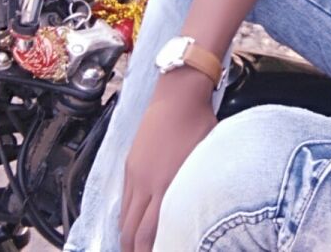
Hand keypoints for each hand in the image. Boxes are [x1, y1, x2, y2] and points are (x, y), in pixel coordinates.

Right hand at [119, 70, 216, 251]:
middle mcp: (146, 183)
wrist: (178, 94)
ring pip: (124, 217)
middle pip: (131, 232)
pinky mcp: (130, 165)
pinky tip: (131, 224)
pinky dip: (125, 217)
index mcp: (166, 185)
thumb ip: (196, 189)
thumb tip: (197, 210)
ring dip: (127, 238)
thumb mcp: (206, 159)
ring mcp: (135, 174)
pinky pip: (123, 200)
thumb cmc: (199, 122)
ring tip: (134, 250)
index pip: (149, 234)